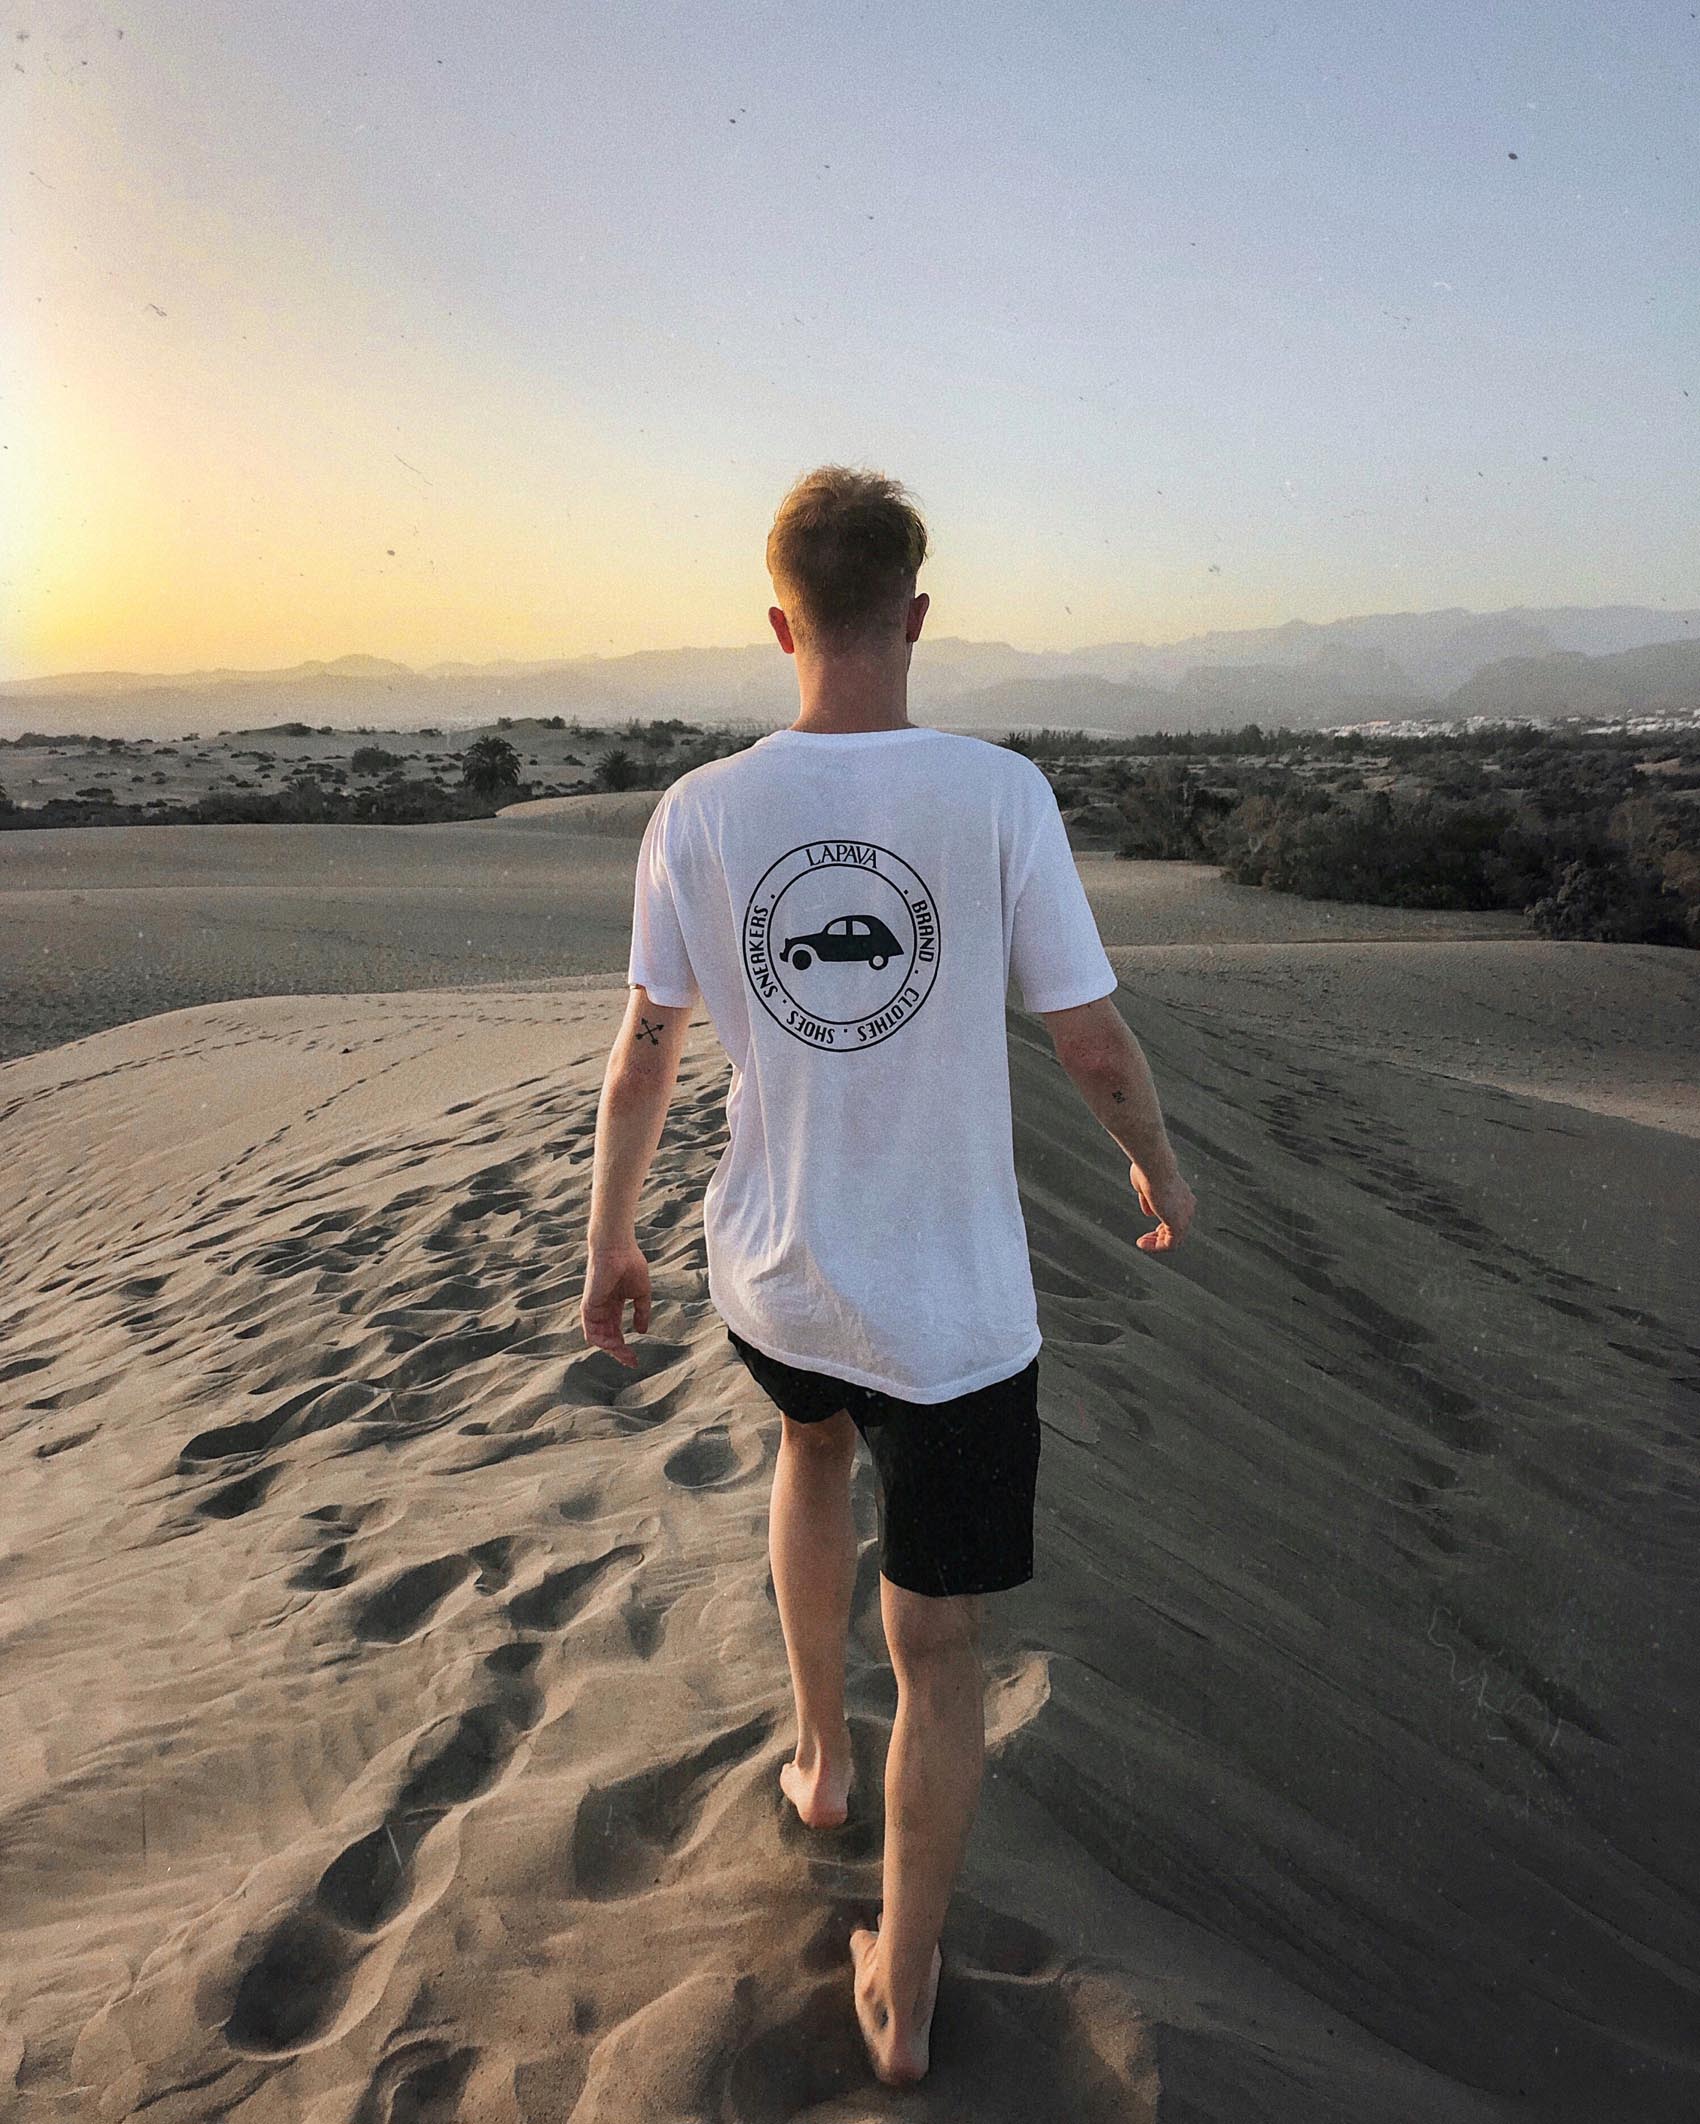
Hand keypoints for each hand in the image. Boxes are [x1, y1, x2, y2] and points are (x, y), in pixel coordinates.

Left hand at [580, 1237, 651, 1366]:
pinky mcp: (588, 1306)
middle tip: (633, 1362)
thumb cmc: (630, 1265)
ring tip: (626, 1356)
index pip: (616, 1332)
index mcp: (613, 1306)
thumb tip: (642, 1331)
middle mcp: (601, 1310)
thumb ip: (642, 1312)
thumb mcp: (641, 1293)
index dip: (625, 1347)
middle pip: (607, 1338)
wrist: (618, 1249)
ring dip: (612, 1350)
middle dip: (620, 1352)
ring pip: (598, 1338)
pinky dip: (603, 1341)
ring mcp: (594, 1309)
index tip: (636, 1359)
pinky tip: (616, 1345)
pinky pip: (592, 1331)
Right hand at [1131, 1161, 1195, 1252]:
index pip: (1176, 1217)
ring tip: (1141, 1243)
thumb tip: (1149, 1213)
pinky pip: (1169, 1244)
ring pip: (1174, 1239)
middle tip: (1143, 1240)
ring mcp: (1185, 1217)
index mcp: (1183, 1196)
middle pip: (1177, 1230)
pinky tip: (1141, 1243)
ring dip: (1156, 1243)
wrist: (1154, 1167)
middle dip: (1158, 1236)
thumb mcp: (1145, 1186)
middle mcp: (1188, 1207)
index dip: (1161, 1226)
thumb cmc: (1147, 1170)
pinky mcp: (1179, 1225)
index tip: (1147, 1230)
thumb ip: (1148, 1199)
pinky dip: (1156, 1246)